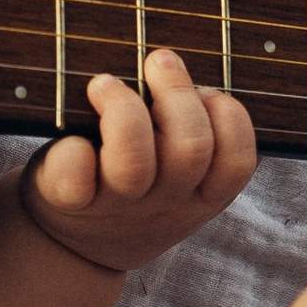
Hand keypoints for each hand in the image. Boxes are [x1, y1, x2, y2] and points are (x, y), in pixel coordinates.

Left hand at [21, 49, 256, 274]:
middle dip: (177, 93)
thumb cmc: (136, 182)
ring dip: (123, 109)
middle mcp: (164, 202)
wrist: (76, 245)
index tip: (206, 92)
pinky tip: (72, 137)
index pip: (238, 161)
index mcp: (201, 194)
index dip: (230, 118)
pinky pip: (75, 179)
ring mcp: (116, 204)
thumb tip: (177, 64)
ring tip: (104, 83)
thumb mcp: (178, 175)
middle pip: (190, 148)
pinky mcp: (68, 201)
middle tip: (158, 62)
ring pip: (133, 162)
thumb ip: (192, 127)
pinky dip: (73, 152)